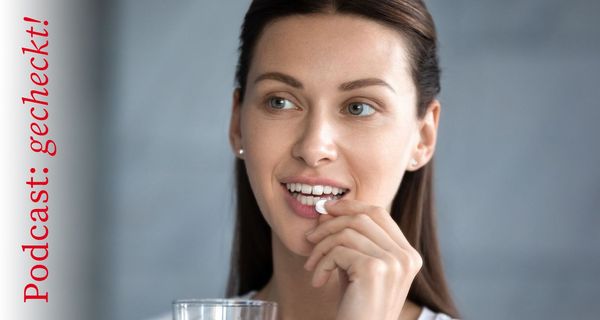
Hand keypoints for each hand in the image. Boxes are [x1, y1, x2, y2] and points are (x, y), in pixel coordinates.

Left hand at [303, 199, 422, 319]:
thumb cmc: (356, 307)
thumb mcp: (357, 268)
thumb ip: (351, 241)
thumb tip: (328, 210)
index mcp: (408, 254)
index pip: (379, 213)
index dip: (350, 206)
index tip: (326, 210)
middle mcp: (406, 257)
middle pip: (362, 218)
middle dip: (329, 224)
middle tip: (310, 238)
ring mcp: (393, 262)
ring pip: (346, 232)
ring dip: (320, 248)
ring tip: (312, 266)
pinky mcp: (374, 269)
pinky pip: (337, 250)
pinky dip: (321, 263)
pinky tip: (318, 281)